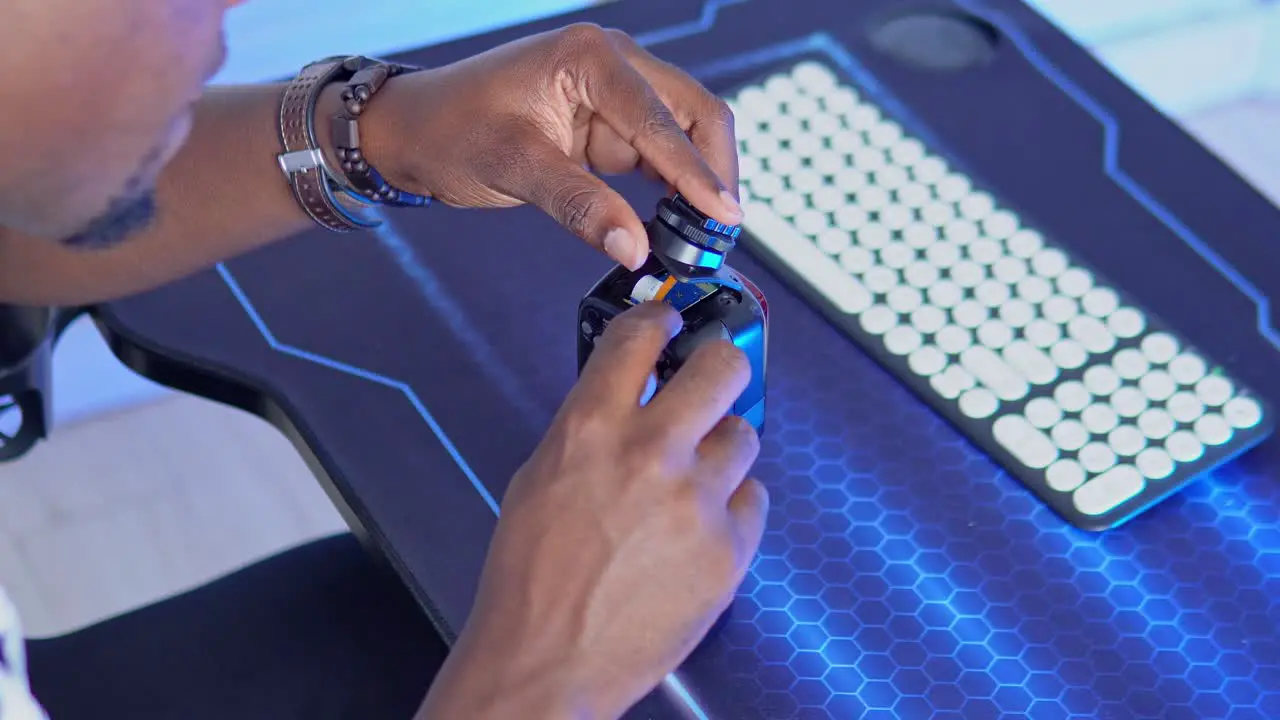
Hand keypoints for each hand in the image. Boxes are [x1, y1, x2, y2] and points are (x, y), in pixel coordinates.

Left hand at [364, 23, 742, 269]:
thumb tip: (635, 249)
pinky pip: (660, 153)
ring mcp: (616, 93)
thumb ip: (579, 206)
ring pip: (685, 134)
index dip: (698, 172)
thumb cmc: (451, 131)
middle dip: (714, 171)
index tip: (724, 216)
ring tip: (704, 235)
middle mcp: (614, 63)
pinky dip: (675, 186)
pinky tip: (677, 223)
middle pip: (695, 113)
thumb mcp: (513, 169)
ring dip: (699, 180)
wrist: (415, 130)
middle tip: (721, 230)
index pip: (662, 118)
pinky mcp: (611, 124)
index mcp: (590, 57)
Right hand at [417, 302, 768, 719]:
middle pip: (723, 368)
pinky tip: (700, 528)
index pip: (641, 335)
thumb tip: (627, 394)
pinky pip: (753, 500)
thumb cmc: (531, 580)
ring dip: (723, 450)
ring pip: (745, 435)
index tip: (671, 319)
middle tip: (715, 375)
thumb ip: (589, 428)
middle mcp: (651, 453)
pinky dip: (732, 508)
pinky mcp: (729, 548)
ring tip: (694, 480)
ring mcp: (696, 501)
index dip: (660, 318)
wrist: (547, 661)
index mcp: (591, 429)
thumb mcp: (539, 478)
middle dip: (720, 364)